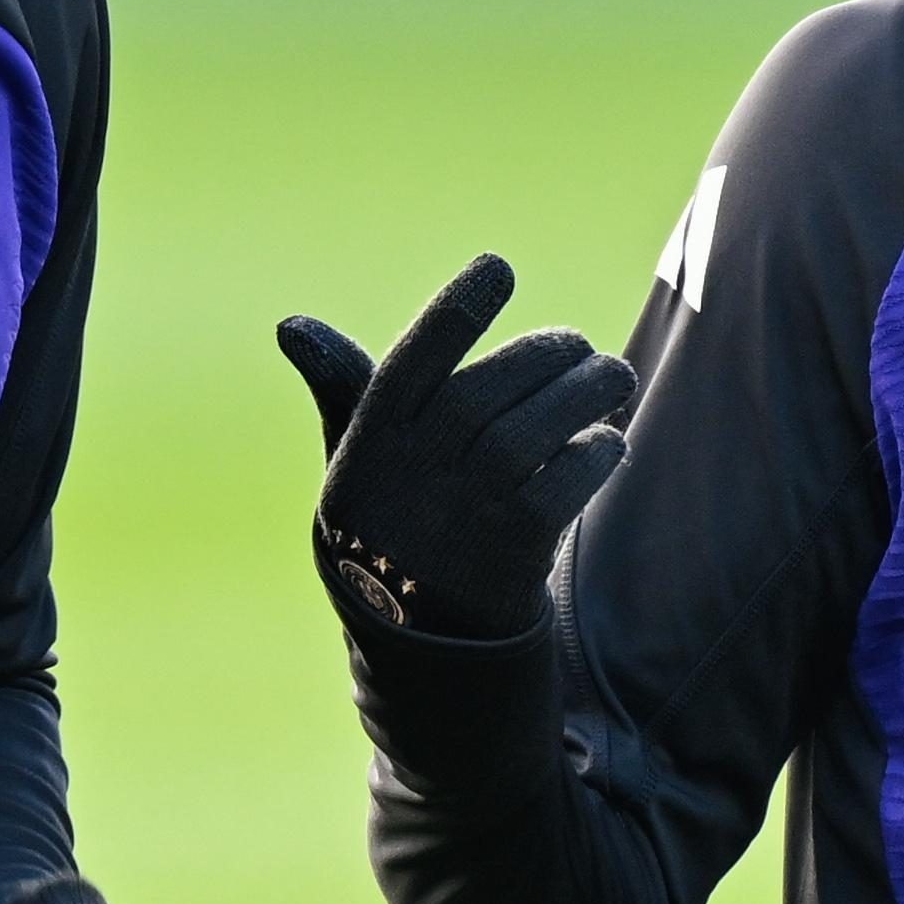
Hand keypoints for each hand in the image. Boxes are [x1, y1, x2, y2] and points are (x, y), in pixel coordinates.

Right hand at [275, 254, 634, 640]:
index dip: (456, 312)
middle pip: (485, 394)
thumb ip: (343, 386)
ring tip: (611, 376)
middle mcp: (415, 477)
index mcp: (372, 442)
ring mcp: (465, 516)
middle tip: (580, 345)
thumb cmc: (392, 517)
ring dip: (586, 393)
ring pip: (533, 433)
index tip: (497, 267)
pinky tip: (605, 441)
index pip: (412, 363)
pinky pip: (567, 483)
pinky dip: (596, 453)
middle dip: (543, 355)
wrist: (422, 637)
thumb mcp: (357, 456)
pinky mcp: (514, 552)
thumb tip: (292, 326)